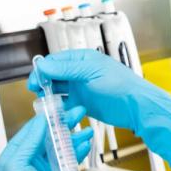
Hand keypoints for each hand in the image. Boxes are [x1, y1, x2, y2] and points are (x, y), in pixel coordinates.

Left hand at [0, 104, 99, 170]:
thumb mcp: (19, 166)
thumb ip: (28, 142)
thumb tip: (39, 122)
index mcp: (14, 156)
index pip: (30, 130)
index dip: (45, 118)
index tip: (58, 107)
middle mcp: (29, 161)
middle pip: (48, 136)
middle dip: (64, 124)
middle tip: (77, 111)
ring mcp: (45, 169)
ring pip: (61, 146)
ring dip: (74, 136)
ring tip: (87, 126)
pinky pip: (69, 159)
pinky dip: (77, 150)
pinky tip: (86, 142)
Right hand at [29, 50, 170, 167]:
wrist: (136, 106)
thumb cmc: (121, 86)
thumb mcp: (91, 74)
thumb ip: (67, 70)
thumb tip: (44, 65)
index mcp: (82, 60)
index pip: (55, 61)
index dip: (42, 70)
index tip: (33, 80)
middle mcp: (80, 72)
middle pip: (54, 74)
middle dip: (43, 82)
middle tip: (35, 91)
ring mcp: (81, 87)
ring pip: (57, 89)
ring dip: (49, 95)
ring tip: (44, 102)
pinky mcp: (83, 102)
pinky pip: (65, 103)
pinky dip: (58, 106)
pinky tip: (54, 111)